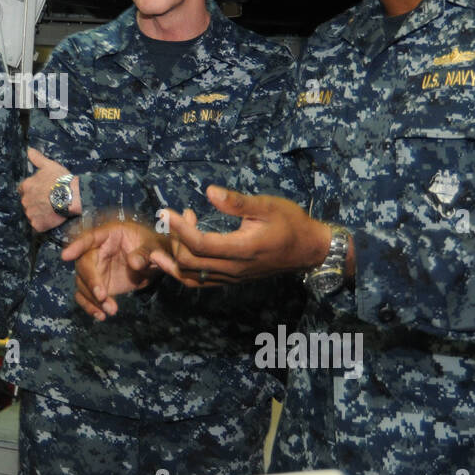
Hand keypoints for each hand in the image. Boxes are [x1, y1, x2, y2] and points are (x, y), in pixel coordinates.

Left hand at [19, 147, 78, 231]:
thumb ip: (37, 158)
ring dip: (38, 213)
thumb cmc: (61, 179)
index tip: (41, 191)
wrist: (71, 196)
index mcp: (26, 186)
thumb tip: (29, 150)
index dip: (32, 190)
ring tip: (51, 211)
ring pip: (32, 214)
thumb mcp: (49, 165)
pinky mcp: (37, 225)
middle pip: (27, 202)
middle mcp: (25, 200)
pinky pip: (38, 225)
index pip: (23, 189)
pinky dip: (43, 224)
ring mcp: (31, 214)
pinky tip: (52, 219)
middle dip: (35, 202)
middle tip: (48, 201)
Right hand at [61, 219, 165, 320]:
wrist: (155, 263)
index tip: (65, 256)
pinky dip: (91, 306)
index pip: (89, 238)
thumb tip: (134, 263)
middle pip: (84, 265)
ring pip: (83, 283)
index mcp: (109, 235)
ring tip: (110, 310)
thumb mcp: (154, 247)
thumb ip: (145, 253)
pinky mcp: (98, 285)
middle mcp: (96, 251)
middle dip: (90, 282)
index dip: (76, 246)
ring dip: (93, 299)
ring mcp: (96, 269)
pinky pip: (86, 295)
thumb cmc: (153, 248)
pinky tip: (101, 315)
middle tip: (102, 296)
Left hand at [151, 186, 332, 285]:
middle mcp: (234, 268)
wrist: (308, 249)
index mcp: (242, 249)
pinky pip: (200, 282)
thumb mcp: (267, 206)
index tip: (165, 212)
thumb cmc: (290, 222)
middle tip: (175, 217)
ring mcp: (232, 277)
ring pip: (191, 277)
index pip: (200, 244)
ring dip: (173, 259)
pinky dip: (182, 271)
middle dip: (174, 239)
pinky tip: (174, 257)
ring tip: (165, 238)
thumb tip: (209, 191)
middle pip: (190, 262)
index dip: (178, 228)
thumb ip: (237, 202)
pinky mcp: (231, 280)